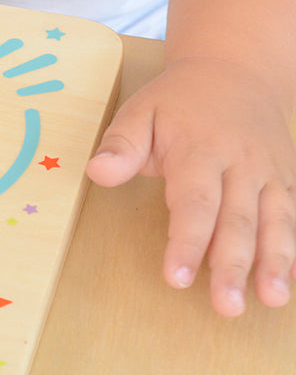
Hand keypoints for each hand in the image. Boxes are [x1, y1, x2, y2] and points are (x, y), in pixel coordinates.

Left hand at [85, 57, 295, 316]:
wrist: (236, 68)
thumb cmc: (177, 100)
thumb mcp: (140, 111)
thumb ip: (121, 145)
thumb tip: (98, 172)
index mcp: (200, 150)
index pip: (194, 203)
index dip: (186, 242)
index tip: (176, 277)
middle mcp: (240, 164)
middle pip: (237, 221)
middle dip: (231, 266)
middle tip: (226, 306)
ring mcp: (267, 173)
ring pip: (274, 221)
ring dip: (274, 262)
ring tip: (271, 299)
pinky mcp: (284, 179)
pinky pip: (292, 215)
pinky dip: (293, 247)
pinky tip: (289, 281)